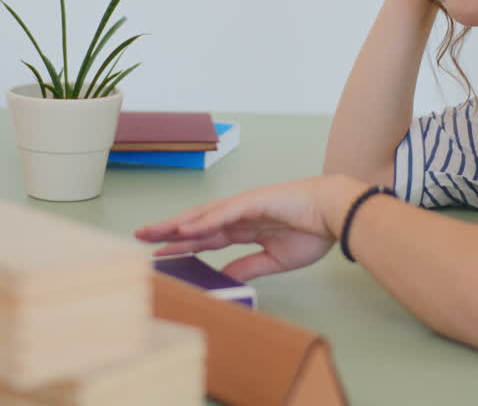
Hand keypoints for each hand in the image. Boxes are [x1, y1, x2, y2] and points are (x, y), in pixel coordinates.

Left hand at [135, 175, 367, 280]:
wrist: (337, 214)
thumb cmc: (313, 231)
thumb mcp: (275, 260)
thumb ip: (249, 266)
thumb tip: (225, 277)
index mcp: (245, 228)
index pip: (205, 237)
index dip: (181, 244)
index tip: (159, 252)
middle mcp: (239, 214)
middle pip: (196, 223)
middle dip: (169, 230)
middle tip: (140, 237)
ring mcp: (245, 206)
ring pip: (203, 215)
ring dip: (177, 223)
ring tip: (152, 232)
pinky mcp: (255, 201)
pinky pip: (224, 214)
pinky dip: (203, 221)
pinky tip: (185, 230)